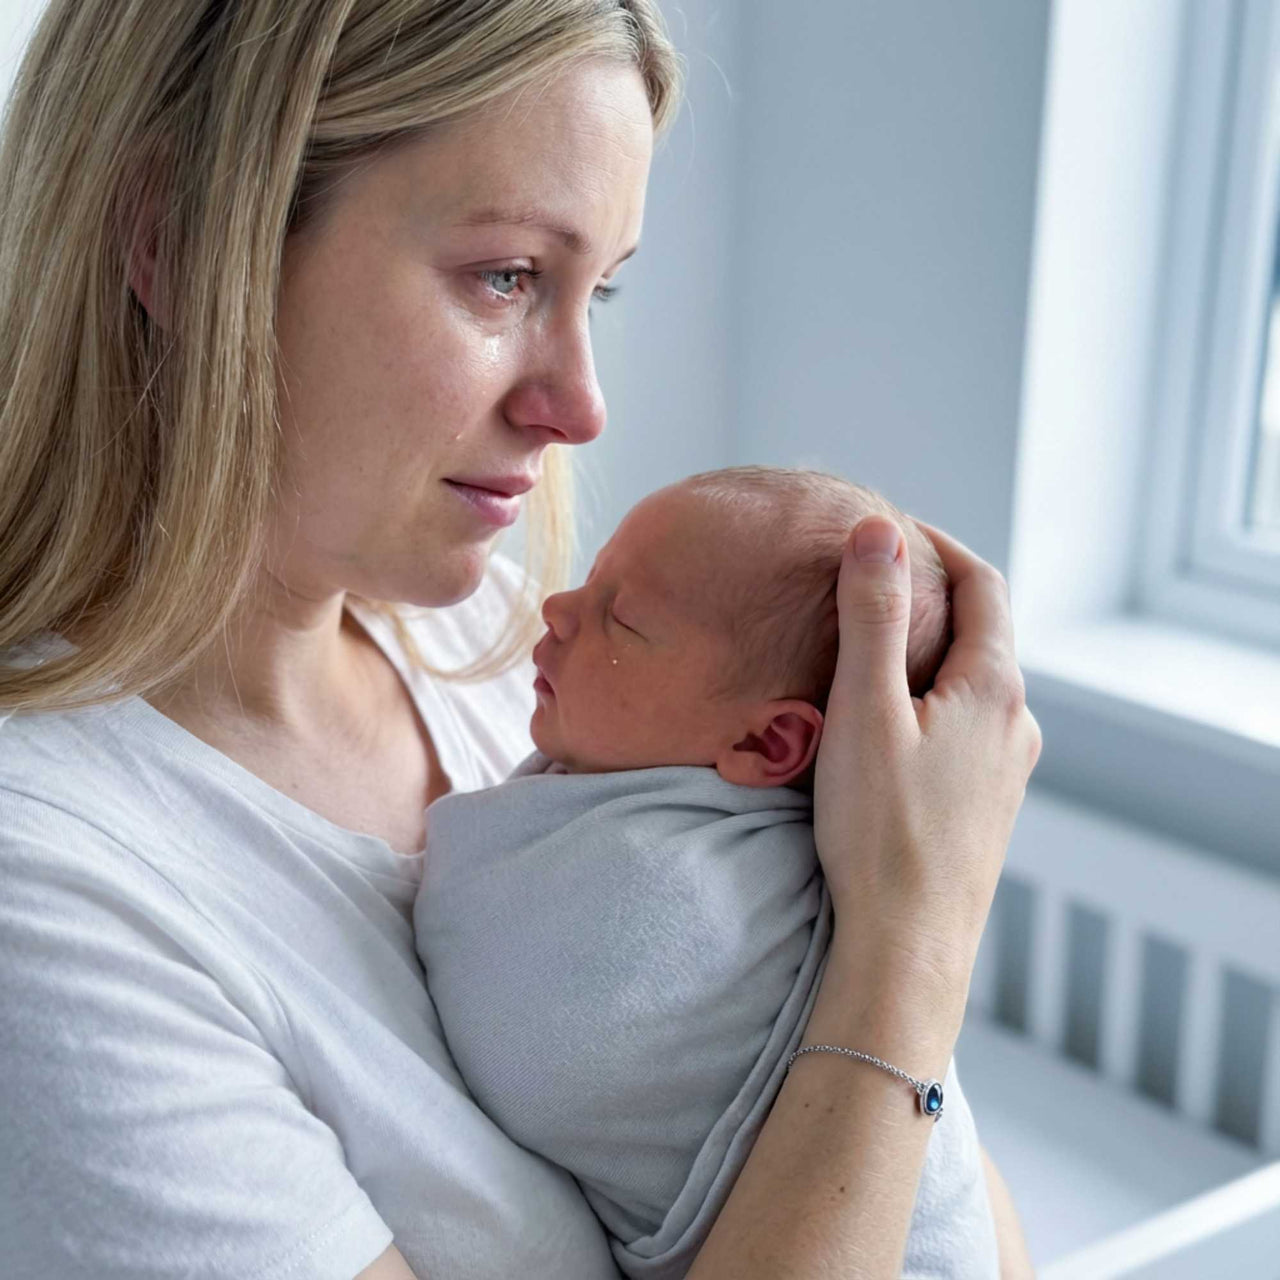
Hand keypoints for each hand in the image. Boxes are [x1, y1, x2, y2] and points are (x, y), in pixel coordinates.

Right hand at [812, 516, 1040, 980]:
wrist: (909, 943)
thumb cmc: (881, 829)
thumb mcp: (865, 708)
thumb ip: (872, 615)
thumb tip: (880, 530)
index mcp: (994, 688)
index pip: (984, 583)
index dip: (939, 545)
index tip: (890, 530)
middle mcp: (1015, 722)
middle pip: (981, 632)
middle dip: (929, 597)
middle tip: (868, 584)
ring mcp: (1008, 767)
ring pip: (971, 683)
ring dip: (928, 652)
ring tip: (868, 650)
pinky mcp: (988, 802)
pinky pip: (966, 726)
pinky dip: (931, 699)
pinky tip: (889, 723)